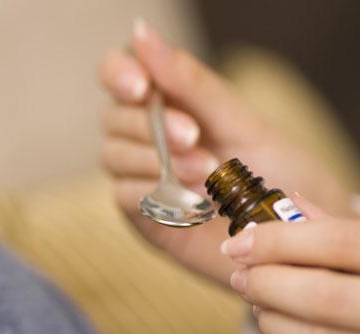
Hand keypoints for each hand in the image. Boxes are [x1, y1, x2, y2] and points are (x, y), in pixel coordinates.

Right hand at [99, 19, 350, 283]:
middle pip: (111, 117)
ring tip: (204, 174)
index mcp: (168, 102)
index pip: (117, 73)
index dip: (118, 74)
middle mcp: (146, 136)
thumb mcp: (239, 120)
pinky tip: (191, 202)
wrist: (290, 233)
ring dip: (154, 161)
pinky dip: (153, 194)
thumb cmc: (271, 170)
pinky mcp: (142, 213)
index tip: (142, 87)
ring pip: (111, 155)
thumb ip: (189, 81)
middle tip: (194, 137)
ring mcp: (141, 175)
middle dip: (149, 125)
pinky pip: (123, 195)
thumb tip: (140, 31)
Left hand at [222, 195, 359, 333]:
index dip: (277, 241)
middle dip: (266, 284)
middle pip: (321, 294)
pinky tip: (284, 329)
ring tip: (258, 303)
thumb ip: (342, 229)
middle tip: (241, 277)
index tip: (237, 245)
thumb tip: (288, 205)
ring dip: (273, 320)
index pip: (335, 241)